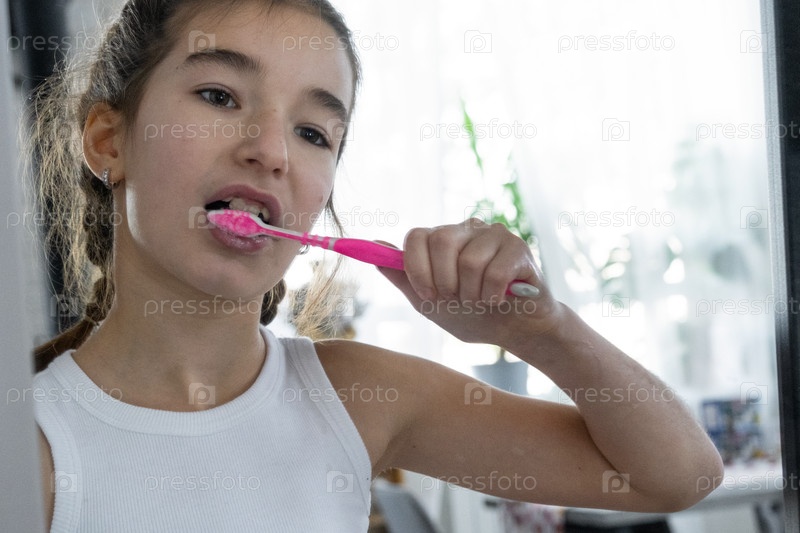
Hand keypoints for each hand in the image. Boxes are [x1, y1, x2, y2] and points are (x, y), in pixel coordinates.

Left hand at [377, 218, 562, 345]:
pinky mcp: (519, 247)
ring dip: (472, 294)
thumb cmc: (472, 316)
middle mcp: (468, 229)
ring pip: (470, 261)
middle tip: (457, 300)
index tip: (427, 295)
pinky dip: (493, 296)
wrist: (514, 333)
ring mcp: (494, 235)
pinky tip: (499, 300)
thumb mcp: (430, 302)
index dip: (417, 268)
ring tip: (481, 302)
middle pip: (441, 241)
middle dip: (444, 281)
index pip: (416, 235)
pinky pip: (496, 272)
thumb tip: (375, 248)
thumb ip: (404, 276)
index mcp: (443, 239)